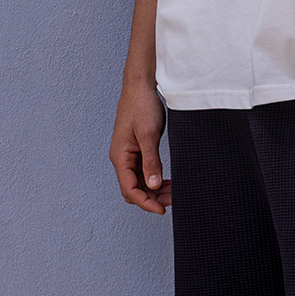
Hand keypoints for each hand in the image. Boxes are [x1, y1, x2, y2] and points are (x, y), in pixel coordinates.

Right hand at [109, 79, 170, 214]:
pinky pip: (143, 171)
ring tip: (174, 192)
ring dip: (154, 190)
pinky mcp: (137, 150)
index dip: (145, 203)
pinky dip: (154, 179)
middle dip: (151, 198)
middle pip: (133, 189)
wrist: (140, 86)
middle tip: (173, 201)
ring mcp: (129, 154)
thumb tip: (153, 186)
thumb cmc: (141, 105)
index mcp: (120, 157)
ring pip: (139, 182)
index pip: (129, 190)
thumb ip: (151, 161)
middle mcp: (122, 158)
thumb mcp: (149, 134)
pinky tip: (167, 181)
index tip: (162, 210)